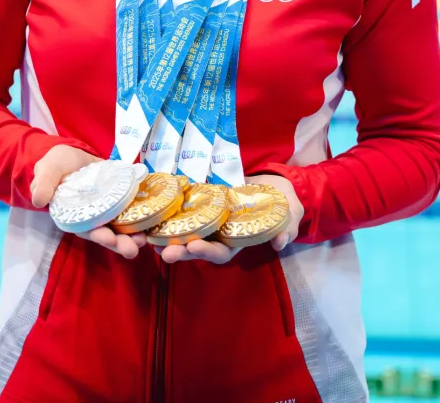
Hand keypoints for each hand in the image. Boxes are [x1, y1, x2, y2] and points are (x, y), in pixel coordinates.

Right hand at [30, 144, 146, 259]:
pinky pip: (132, 208)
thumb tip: (39, 200)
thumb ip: (44, 183)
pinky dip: (141, 215)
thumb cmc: (57, 164)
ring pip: (121, 226)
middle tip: (132, 248)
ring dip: (132, 234)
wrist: (72, 153)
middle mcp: (93, 216)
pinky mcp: (120, 198)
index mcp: (74, 215)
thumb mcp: (47, 169)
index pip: (86, 230)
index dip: (97, 235)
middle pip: (107, 233)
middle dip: (119, 243)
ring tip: (144, 240)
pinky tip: (153, 218)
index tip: (108, 239)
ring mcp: (108, 208)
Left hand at [158, 174, 303, 265]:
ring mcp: (209, 219)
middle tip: (162, 251)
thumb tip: (280, 242)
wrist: (276, 186)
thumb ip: (286, 230)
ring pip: (185, 231)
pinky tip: (154, 210)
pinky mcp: (202, 202)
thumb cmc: (284, 206)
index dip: (207, 252)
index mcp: (236, 242)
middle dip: (179, 250)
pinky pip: (183, 210)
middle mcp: (219, 234)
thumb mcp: (290, 217)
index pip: (220, 252)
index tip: (195, 247)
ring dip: (167, 236)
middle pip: (196, 246)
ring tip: (149, 238)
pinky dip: (168, 213)